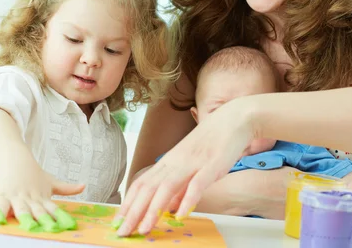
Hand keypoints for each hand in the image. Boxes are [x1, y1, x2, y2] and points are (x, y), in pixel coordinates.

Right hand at [0, 154, 84, 231]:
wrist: (15, 158)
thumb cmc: (33, 174)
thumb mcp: (51, 181)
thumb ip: (66, 188)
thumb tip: (84, 186)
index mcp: (43, 197)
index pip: (53, 209)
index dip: (60, 217)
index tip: (68, 225)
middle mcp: (31, 198)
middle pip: (39, 211)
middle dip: (45, 221)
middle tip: (51, 229)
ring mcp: (17, 197)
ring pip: (22, 210)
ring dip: (26, 218)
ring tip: (29, 227)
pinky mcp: (2, 195)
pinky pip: (2, 206)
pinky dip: (1, 213)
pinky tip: (1, 221)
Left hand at [114, 97, 259, 235]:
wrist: (233, 119)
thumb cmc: (212, 141)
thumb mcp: (190, 164)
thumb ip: (179, 186)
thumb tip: (167, 207)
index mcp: (169, 162)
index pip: (142, 183)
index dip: (128, 203)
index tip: (118, 221)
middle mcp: (176, 162)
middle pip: (149, 188)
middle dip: (134, 212)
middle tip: (123, 232)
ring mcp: (193, 162)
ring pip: (167, 187)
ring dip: (154, 209)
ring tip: (145, 228)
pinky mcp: (212, 164)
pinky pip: (197, 184)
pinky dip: (188, 199)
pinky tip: (180, 215)